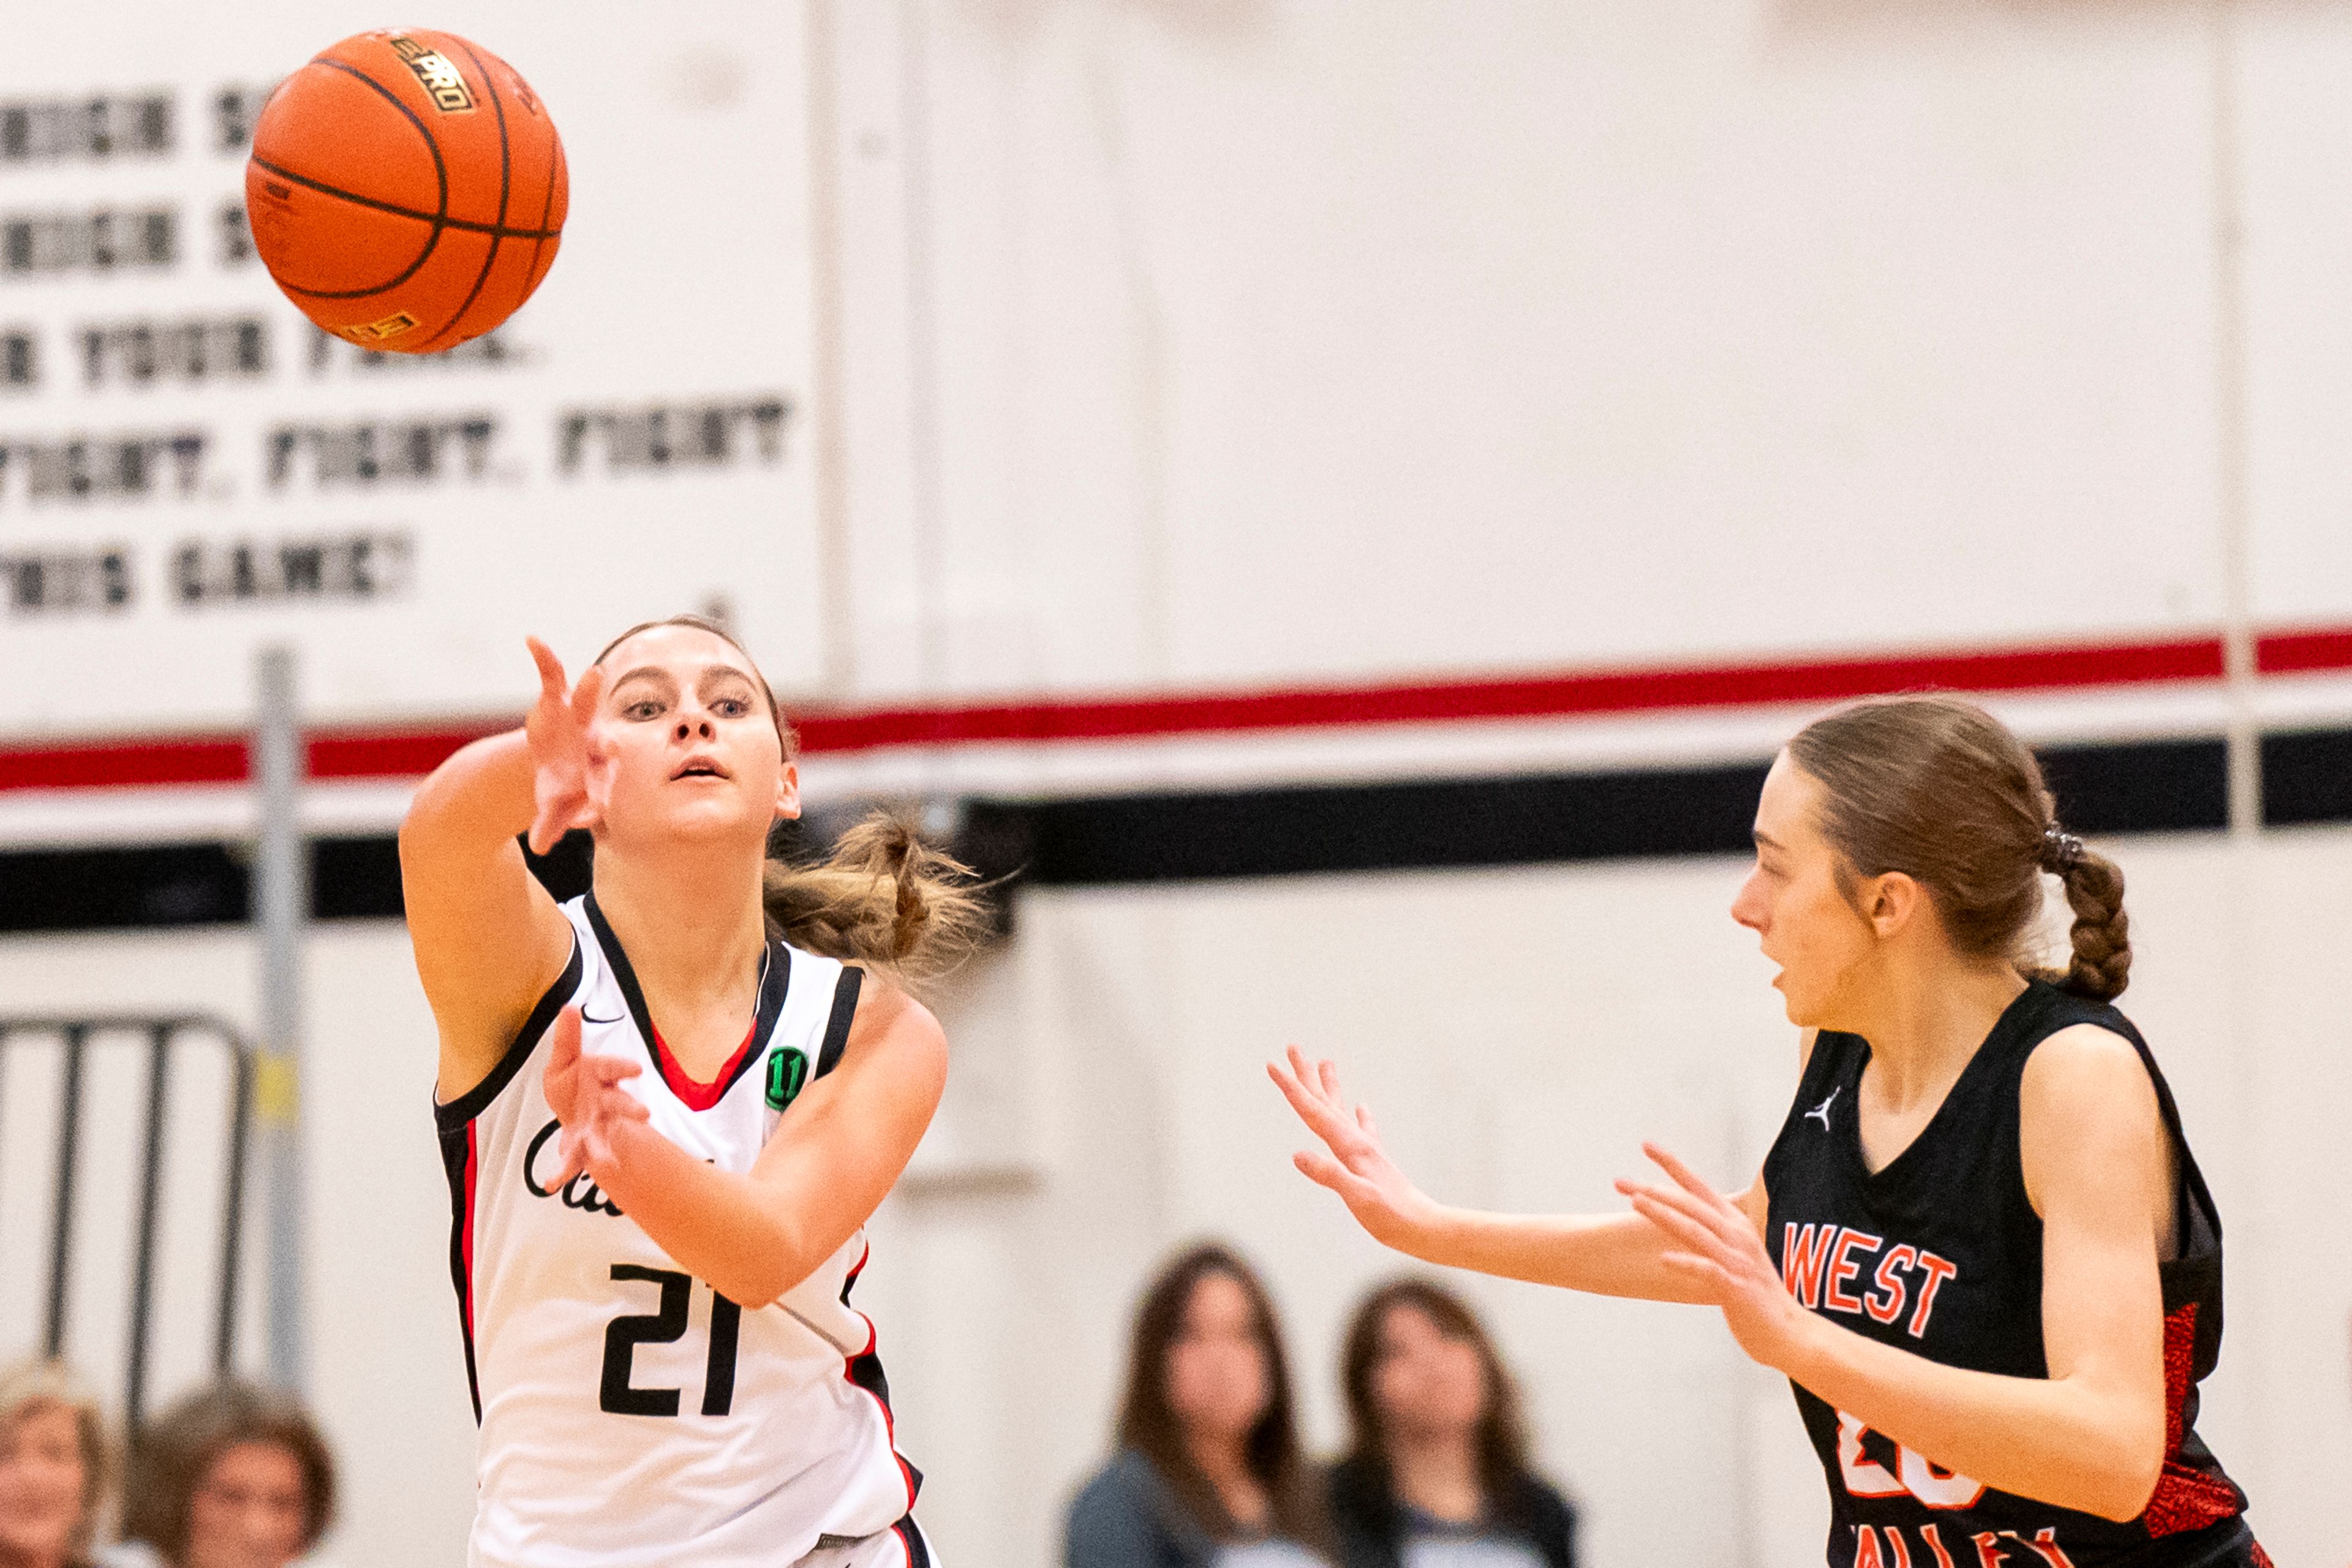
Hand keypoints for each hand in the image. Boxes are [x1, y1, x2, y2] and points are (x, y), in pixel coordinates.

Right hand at [524, 637, 609, 855]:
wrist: (554, 758)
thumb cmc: (562, 788)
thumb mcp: (554, 808)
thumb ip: (550, 825)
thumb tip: (541, 848)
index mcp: (597, 770)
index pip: (603, 783)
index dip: (600, 795)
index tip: (599, 810)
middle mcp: (593, 739)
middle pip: (604, 740)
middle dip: (608, 744)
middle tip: (614, 747)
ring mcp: (576, 716)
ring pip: (584, 701)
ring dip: (588, 689)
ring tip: (594, 674)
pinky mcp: (556, 698)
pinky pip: (550, 674)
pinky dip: (543, 657)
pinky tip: (531, 639)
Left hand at [542, 1007, 648, 1182]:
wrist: (574, 1113)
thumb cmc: (573, 1083)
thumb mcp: (565, 1058)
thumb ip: (567, 1038)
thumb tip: (568, 1006)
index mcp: (598, 1077)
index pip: (611, 1068)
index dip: (622, 1067)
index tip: (636, 1069)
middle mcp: (601, 1104)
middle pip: (618, 1104)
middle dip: (629, 1109)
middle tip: (645, 1115)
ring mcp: (593, 1127)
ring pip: (602, 1137)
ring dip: (605, 1149)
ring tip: (607, 1164)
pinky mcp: (580, 1147)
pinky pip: (572, 1162)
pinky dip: (562, 1173)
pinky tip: (549, 1184)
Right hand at [1267, 1045, 1434, 1248]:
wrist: (1425, 1227)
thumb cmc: (1392, 1216)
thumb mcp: (1357, 1198)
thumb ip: (1330, 1175)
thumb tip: (1297, 1154)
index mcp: (1350, 1146)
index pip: (1313, 1111)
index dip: (1291, 1088)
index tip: (1272, 1065)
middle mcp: (1357, 1142)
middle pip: (1325, 1101)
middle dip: (1306, 1075)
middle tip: (1293, 1047)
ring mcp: (1367, 1150)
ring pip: (1341, 1110)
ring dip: (1330, 1086)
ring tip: (1326, 1061)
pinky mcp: (1375, 1162)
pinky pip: (1363, 1129)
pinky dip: (1360, 1115)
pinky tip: (1362, 1107)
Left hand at [1616, 1142, 1809, 1371]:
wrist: (1790, 1333)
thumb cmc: (1758, 1296)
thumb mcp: (1738, 1257)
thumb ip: (1718, 1237)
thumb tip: (1691, 1223)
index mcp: (1735, 1225)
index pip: (1699, 1187)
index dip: (1673, 1165)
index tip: (1646, 1145)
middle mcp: (1736, 1236)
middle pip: (1691, 1204)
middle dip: (1654, 1189)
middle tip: (1620, 1182)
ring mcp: (1736, 1261)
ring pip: (1696, 1230)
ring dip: (1664, 1215)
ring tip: (1636, 1203)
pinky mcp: (1736, 1287)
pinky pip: (1708, 1270)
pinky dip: (1686, 1263)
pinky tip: (1664, 1260)